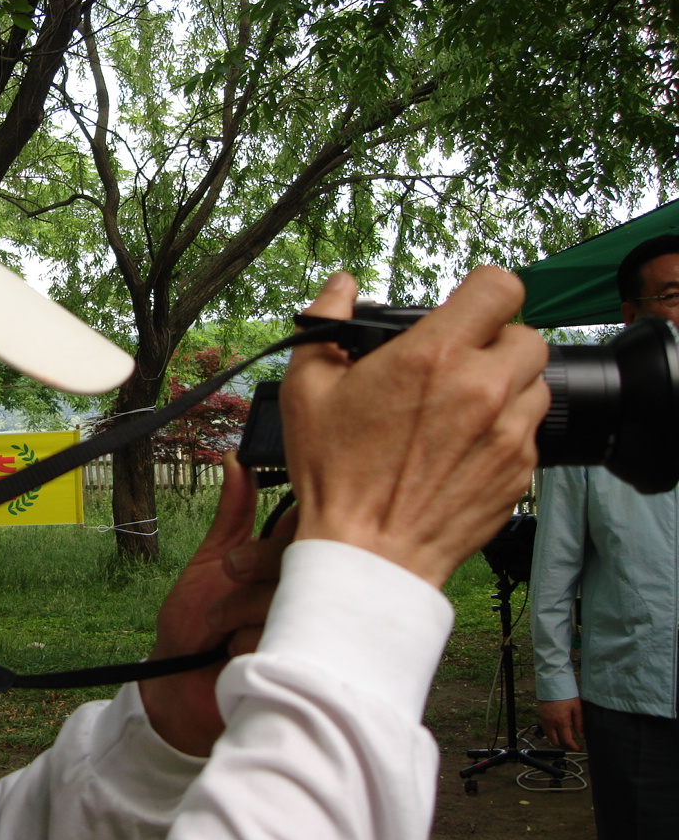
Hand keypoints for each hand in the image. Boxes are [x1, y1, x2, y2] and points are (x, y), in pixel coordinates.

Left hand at [141, 454, 292, 755]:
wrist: (175, 686)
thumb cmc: (194, 624)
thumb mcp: (210, 561)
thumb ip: (232, 514)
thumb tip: (236, 458)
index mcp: (289, 564)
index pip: (312, 527)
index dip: (299, 520)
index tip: (278, 521)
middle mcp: (306, 595)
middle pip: (305, 559)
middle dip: (256, 565)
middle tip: (229, 573)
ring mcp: (305, 631)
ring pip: (289, 598)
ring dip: (239, 610)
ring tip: (219, 629)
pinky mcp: (299, 665)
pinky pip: (279, 635)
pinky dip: (244, 641)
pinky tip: (231, 654)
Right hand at [281, 267, 548, 586]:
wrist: (368, 552)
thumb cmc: (336, 475)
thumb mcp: (306, 389)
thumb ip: (325, 324)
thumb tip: (341, 287)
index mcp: (433, 357)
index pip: (501, 287)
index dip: (482, 291)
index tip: (464, 309)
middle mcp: (482, 389)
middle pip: (526, 335)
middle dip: (494, 343)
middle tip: (457, 364)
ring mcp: (509, 433)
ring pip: (534, 384)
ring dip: (505, 387)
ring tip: (461, 408)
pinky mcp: (521, 472)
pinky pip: (529, 432)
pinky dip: (505, 431)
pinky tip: (462, 447)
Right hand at [537, 698, 583, 752]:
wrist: (553, 682)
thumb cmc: (566, 693)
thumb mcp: (577, 708)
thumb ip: (579, 724)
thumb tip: (582, 736)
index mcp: (561, 721)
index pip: (566, 740)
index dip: (573, 747)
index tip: (578, 748)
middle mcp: (550, 722)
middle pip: (555, 742)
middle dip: (564, 747)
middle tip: (572, 746)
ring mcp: (544, 719)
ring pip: (549, 737)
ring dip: (557, 741)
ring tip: (566, 740)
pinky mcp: (540, 715)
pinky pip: (545, 729)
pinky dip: (551, 734)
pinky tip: (558, 731)